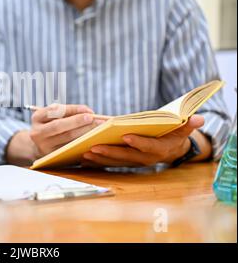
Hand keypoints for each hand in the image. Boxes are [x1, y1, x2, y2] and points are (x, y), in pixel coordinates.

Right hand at [30, 104, 103, 156]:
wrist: (38, 145)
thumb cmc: (50, 126)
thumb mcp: (52, 116)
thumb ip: (67, 112)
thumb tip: (89, 112)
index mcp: (37, 117)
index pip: (56, 110)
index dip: (73, 110)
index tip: (88, 111)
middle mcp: (37, 132)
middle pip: (58, 126)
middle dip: (77, 121)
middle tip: (93, 119)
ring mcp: (43, 145)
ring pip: (66, 138)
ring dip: (83, 132)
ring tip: (97, 128)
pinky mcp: (52, 156)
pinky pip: (69, 148)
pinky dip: (81, 142)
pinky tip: (92, 138)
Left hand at [82, 115, 205, 166]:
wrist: (170, 150)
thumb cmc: (173, 134)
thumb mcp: (182, 129)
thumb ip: (187, 124)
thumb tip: (198, 118)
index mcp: (159, 149)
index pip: (148, 147)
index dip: (138, 142)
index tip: (125, 136)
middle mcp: (144, 159)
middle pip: (126, 156)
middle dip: (109, 152)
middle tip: (93, 146)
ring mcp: (133, 162)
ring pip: (114, 161)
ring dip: (99, 158)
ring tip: (84, 152)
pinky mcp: (124, 162)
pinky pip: (109, 163)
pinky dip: (96, 161)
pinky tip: (82, 157)